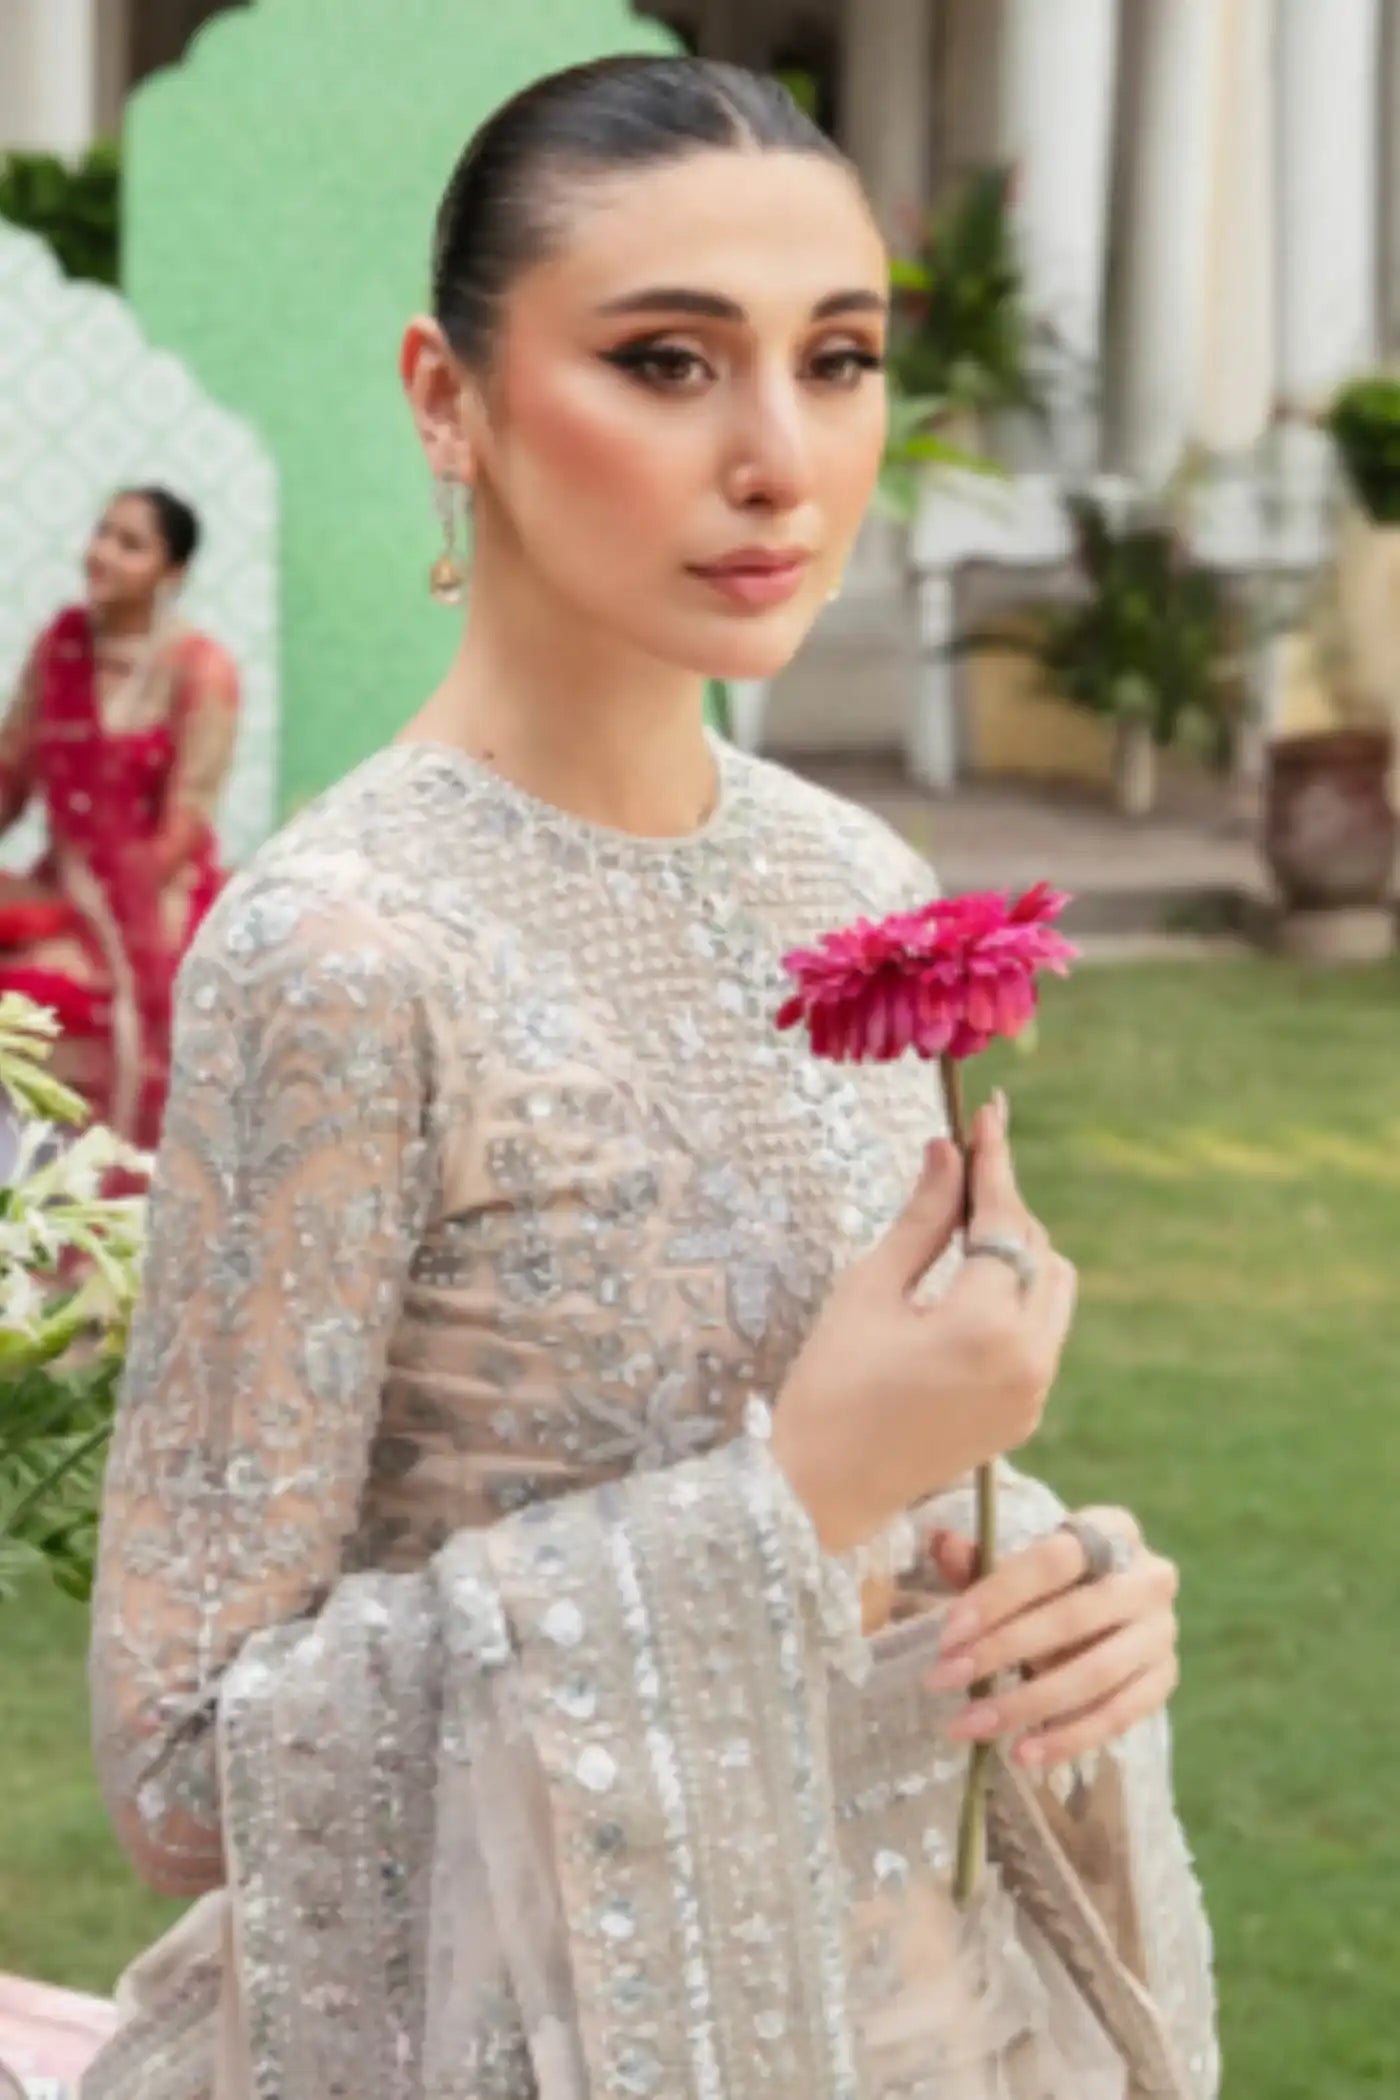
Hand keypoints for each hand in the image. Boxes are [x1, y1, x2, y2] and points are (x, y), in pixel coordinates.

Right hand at [771, 1095, 1077, 1552]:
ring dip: (1018, 1257)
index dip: (994, 1161)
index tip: (988, 1113)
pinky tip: (966, 1293)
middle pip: (1039, 1251)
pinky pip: (1041, 1336)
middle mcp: (1028, 1359)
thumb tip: (946, 1152)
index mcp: (985, 1324)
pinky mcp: (1026, 1416)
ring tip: (960, 1239)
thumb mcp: (869, 1290)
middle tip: (961, 1174)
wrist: (822, 1493)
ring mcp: (1033, 1393)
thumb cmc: (829, 1386)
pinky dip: (1016, 1302)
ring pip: (1052, 1292)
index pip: (1002, 1220)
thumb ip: (920, 1218)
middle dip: (1003, 1209)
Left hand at [923, 1512, 1179, 1766]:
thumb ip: (978, 1560)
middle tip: (944, 1678)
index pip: (1054, 1559)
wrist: (1108, 1612)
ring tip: (970, 1725)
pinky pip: (1117, 1717)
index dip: (998, 1595)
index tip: (948, 1633)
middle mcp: (1149, 1577)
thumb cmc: (1051, 1582)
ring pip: (1094, 1674)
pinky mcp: (1163, 1679)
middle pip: (1074, 1617)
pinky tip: (1022, 1753)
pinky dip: (1067, 1739)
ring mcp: (1162, 1632)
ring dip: (1026, 1704)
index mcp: (1112, 1529)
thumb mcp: (1015, 1566)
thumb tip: (940, 1542)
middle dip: (1002, 1651)